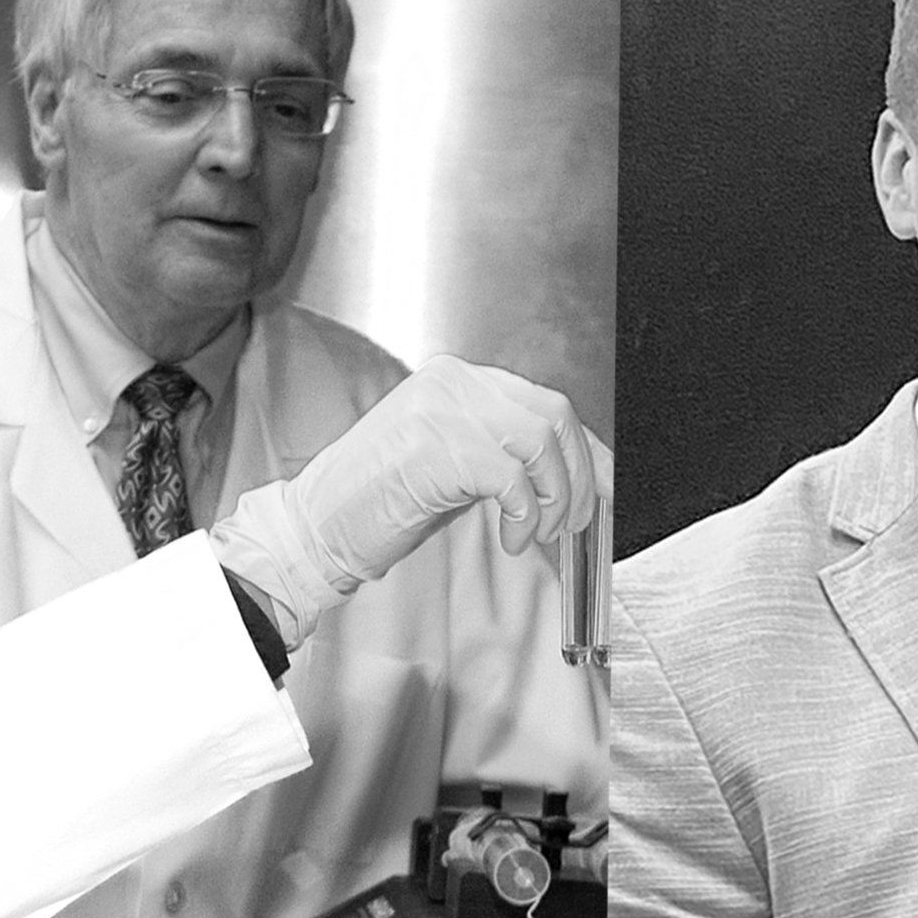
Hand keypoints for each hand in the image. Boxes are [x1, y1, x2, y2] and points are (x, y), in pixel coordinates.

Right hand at [210, 356, 606, 647]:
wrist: (312, 529)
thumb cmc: (375, 503)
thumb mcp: (452, 461)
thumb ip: (502, 450)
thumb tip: (567, 470)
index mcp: (456, 379)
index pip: (546, 403)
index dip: (586, 449)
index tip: (604, 485)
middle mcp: (453, 384)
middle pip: (554, 416)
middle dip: (578, 475)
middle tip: (571, 520)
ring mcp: (444, 411)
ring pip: (541, 443)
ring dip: (553, 497)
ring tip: (536, 532)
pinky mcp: (438, 448)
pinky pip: (512, 478)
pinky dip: (524, 514)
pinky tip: (512, 538)